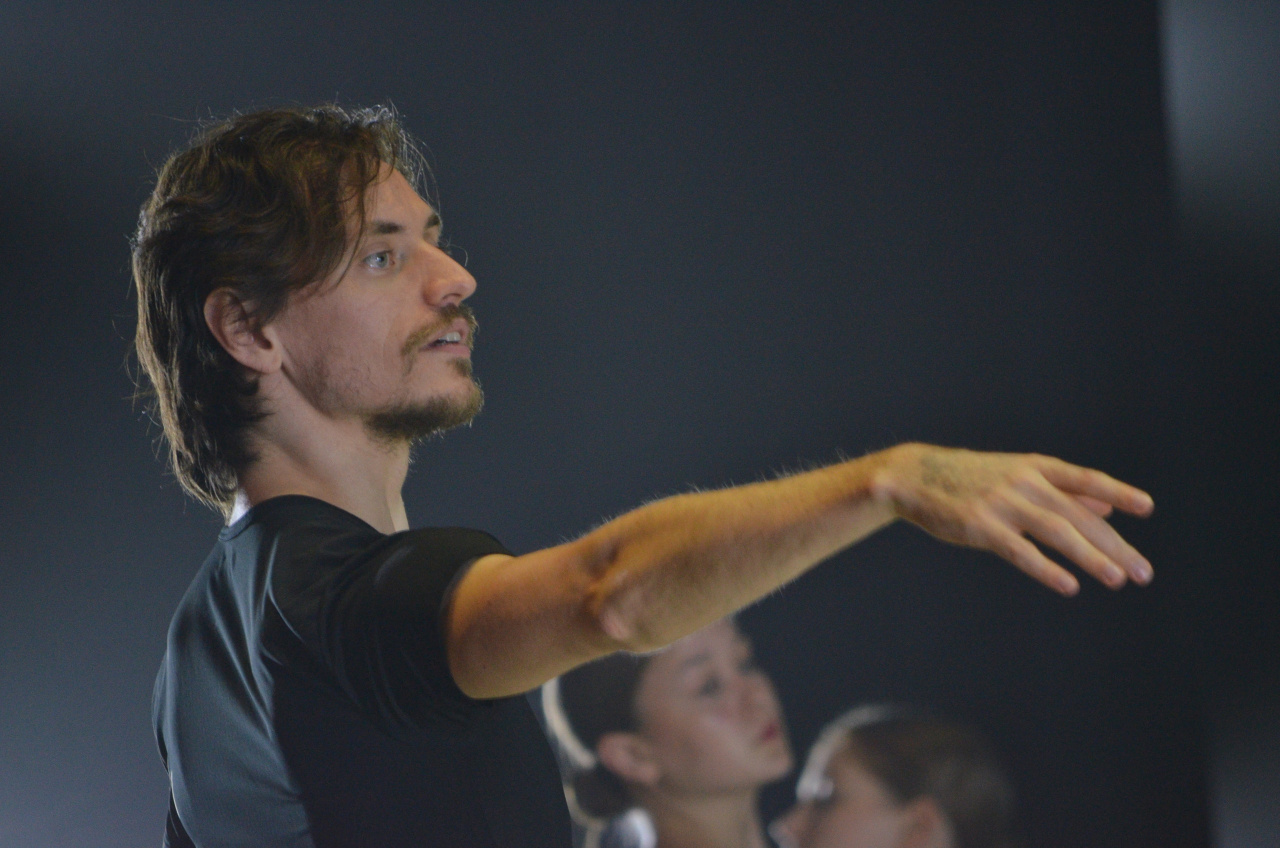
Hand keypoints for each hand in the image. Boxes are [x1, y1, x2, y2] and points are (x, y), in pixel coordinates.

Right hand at [876, 444, 1153, 595]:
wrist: (914, 477)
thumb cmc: (968, 479)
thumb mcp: (1017, 475)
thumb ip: (1062, 491)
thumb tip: (1107, 508)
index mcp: (1034, 468)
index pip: (1085, 479)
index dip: (1117, 493)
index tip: (1146, 508)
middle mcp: (1024, 483)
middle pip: (1079, 515)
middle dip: (1114, 545)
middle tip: (1143, 572)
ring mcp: (1002, 504)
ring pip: (1057, 532)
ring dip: (1091, 557)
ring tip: (1118, 580)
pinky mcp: (981, 527)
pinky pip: (1021, 550)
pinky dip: (1047, 568)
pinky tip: (1069, 585)